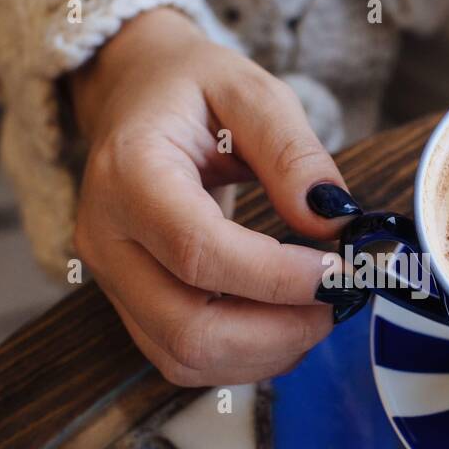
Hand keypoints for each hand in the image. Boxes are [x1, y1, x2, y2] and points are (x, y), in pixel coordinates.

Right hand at [71, 8, 363, 385]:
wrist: (133, 96)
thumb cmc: (192, 89)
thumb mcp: (249, 91)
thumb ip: (293, 152)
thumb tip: (333, 222)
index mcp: (128, 173)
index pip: (199, 250)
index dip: (276, 277)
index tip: (341, 273)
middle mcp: (107, 237)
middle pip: (187, 326)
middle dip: (277, 332)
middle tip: (338, 303)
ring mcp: (111, 280)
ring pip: (184, 357)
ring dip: (264, 353)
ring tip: (317, 313)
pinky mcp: (128, 305)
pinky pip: (182, 359)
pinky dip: (244, 358)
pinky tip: (284, 325)